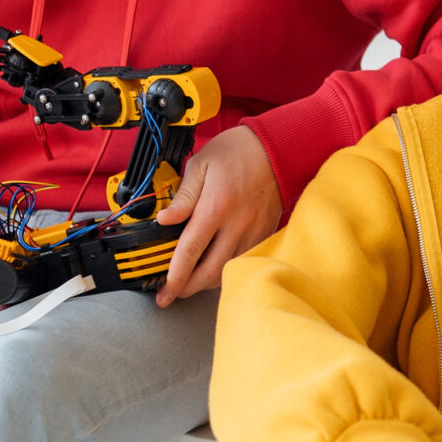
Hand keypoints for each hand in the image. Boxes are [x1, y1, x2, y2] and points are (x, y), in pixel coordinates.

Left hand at [154, 126, 283, 303]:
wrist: (278, 148)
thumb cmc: (238, 152)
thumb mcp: (201, 164)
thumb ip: (183, 196)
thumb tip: (164, 219)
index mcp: (216, 207)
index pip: (190, 251)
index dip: (175, 277)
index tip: (164, 292)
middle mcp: (236, 224)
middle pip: (210, 271)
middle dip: (188, 288)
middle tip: (172, 293)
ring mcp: (253, 232)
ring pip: (228, 270)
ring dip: (207, 281)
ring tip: (190, 281)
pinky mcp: (265, 234)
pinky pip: (244, 261)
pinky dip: (227, 269)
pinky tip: (215, 266)